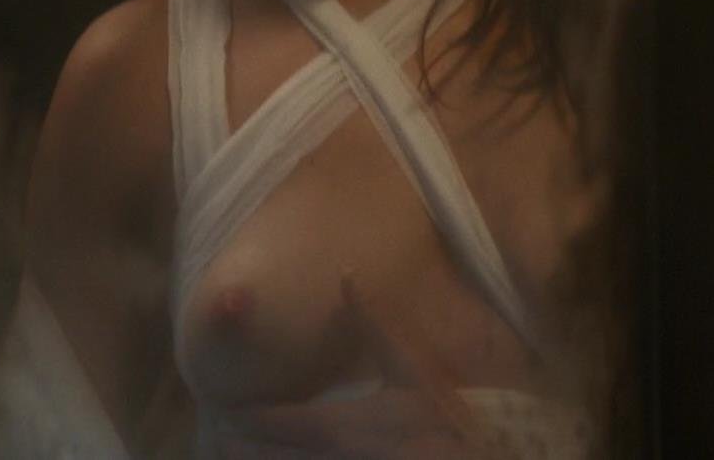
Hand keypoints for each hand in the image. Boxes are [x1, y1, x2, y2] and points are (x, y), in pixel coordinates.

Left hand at [213, 277, 503, 458]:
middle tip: (224, 442)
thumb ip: (376, 320)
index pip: (308, 421)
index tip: (234, 412)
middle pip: (300, 456)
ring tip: (238, 454)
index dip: (266, 420)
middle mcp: (369, 451)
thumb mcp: (414, 361)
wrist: (489, 447)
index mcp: (377, 417)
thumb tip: (348, 273)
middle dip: (258, 450)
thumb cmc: (447, 403)